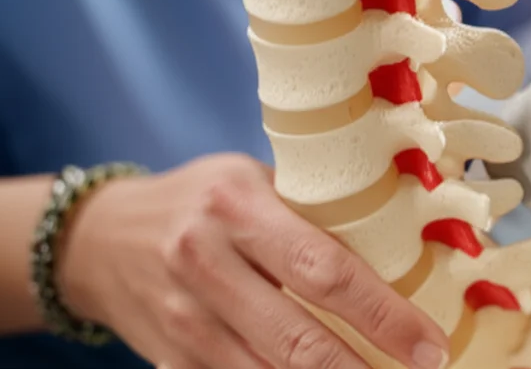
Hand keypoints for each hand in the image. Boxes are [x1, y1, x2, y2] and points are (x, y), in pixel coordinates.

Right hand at [56, 154, 448, 368]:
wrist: (100, 238)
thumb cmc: (198, 201)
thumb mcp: (251, 180)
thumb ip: (310, 212)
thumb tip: (401, 244)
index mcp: (238, 207)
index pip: (326, 270)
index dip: (385, 314)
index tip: (430, 343)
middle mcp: (206, 263)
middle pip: (299, 338)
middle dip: (366, 368)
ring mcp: (184, 319)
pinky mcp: (170, 360)